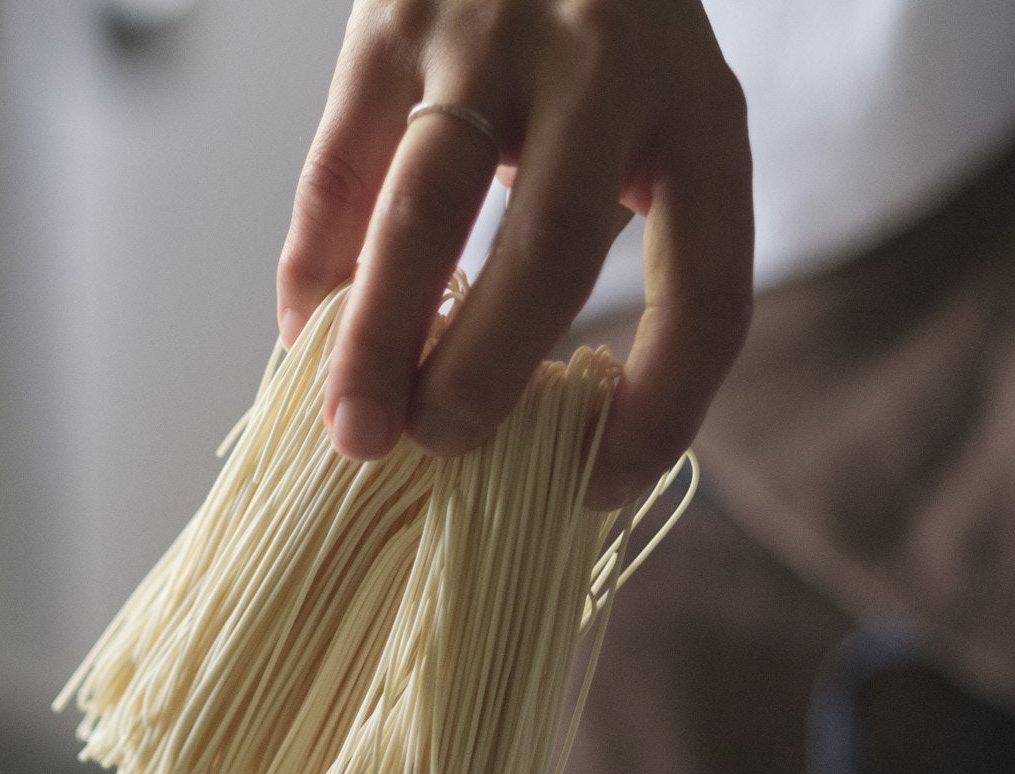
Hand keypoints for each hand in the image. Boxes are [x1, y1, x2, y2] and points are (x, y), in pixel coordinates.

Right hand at [276, 0, 752, 505]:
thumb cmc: (597, 34)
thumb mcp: (651, 114)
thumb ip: (617, 228)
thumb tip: (512, 409)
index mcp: (703, 113)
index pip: (707, 291)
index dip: (662, 409)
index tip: (598, 487)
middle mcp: (608, 66)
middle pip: (549, 256)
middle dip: (486, 378)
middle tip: (440, 451)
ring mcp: (490, 35)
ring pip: (424, 215)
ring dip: (380, 341)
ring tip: (356, 434)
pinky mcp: (388, 19)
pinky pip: (340, 172)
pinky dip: (316, 269)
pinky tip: (306, 338)